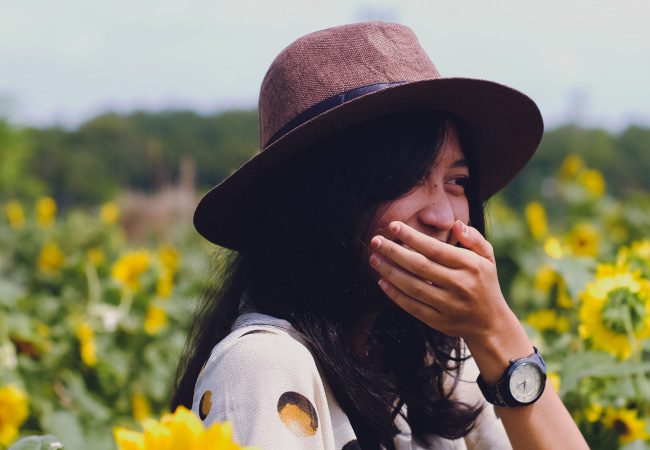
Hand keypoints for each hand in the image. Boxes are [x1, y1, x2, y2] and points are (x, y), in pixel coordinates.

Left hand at [368, 219, 514, 345]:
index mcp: (471, 266)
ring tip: (374, 259)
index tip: (393, 226)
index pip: (436, 249)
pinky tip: (382, 282)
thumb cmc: (484, 283)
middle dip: (394, 252)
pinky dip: (395, 295)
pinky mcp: (439, 322)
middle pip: (420, 266)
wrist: (491, 324)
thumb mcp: (487, 258)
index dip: (412, 237)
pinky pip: (412, 307)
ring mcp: (449, 306)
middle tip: (375, 241)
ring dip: (390, 272)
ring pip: (413, 287)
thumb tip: (456, 224)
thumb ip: (473, 238)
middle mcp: (460, 285)